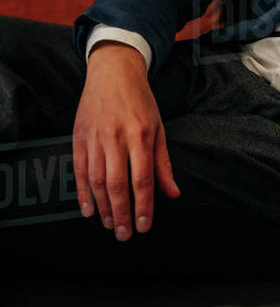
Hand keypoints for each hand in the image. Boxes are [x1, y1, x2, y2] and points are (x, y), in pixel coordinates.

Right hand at [73, 42, 179, 240]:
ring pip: (97, 181)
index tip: (144, 227)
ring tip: (110, 225)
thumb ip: (163, 162)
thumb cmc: (140, 100)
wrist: (113, 71)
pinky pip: (78, 171)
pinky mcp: (79, 137)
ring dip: (103, 208)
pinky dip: (82, 193)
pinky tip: (89, 210)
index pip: (142, 178)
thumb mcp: (158, 126)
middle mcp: (116, 137)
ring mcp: (95, 137)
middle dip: (121, 214)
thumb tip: (173, 193)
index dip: (144, 206)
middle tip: (124, 235)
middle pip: (118, 184)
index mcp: (140, 134)